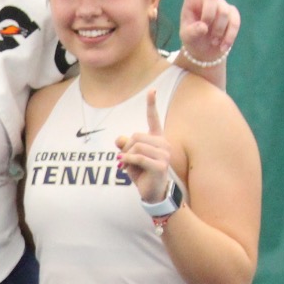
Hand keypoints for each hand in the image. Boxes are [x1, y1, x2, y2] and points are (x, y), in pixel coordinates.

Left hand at [114, 89, 173, 205]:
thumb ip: (124, 146)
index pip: (153, 119)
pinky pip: (138, 157)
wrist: (152, 193)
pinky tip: (124, 167)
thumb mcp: (129, 158)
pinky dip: (128, 161)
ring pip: (136, 146)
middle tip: (122, 160)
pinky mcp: (160, 165)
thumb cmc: (141, 174)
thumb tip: (119, 139)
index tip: (151, 90)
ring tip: (125, 166)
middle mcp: (163, 144)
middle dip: (125, 148)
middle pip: (136, 136)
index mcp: (157, 139)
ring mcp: (164, 154)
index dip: (151, 104)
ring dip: (125, 157)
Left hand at [176, 0, 238, 65]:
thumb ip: (192, 32)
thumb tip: (203, 27)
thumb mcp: (187, 37)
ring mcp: (222, 6)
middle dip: (209, 17)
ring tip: (212, 40)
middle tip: (205, 32)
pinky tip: (222, 45)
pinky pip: (235, 21)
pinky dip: (229, 35)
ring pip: (224, 12)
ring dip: (218, 30)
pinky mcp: (233, 15)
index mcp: (192, 1)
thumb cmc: (193, 40)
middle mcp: (208, 0)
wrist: (206, 51)